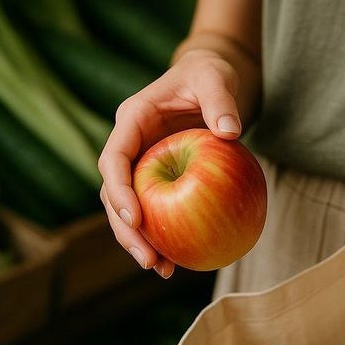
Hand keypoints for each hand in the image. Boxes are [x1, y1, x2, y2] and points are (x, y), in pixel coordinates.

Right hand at [99, 49, 242, 277]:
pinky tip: (180, 262)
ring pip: (129, 209)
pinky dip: (164, 236)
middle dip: (125, 230)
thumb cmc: (211, 74)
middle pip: (113, 194)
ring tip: (162, 270)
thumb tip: (230, 133)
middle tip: (148, 260)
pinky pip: (156, 211)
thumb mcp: (217, 77)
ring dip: (140, 241)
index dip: (118, 190)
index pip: (114, 158)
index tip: (135, 218)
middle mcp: (130, 146)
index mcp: (132, 120)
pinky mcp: (158, 179)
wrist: (211, 79)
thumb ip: (221, 102)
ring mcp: (142, 165)